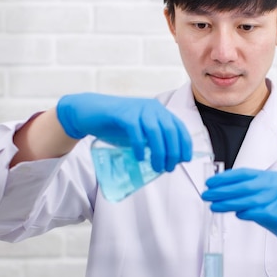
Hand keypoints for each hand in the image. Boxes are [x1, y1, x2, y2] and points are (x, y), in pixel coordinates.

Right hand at [56, 93, 191, 171]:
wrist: (90, 113)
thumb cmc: (117, 126)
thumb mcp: (140, 132)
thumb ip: (154, 141)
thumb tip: (169, 161)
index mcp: (159, 111)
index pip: (179, 127)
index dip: (185, 144)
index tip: (185, 159)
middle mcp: (152, 108)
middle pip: (170, 131)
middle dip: (173, 152)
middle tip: (169, 168)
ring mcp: (138, 109)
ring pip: (155, 132)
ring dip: (159, 152)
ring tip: (157, 167)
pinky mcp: (123, 114)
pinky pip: (136, 131)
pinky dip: (140, 145)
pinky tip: (139, 157)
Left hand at [202, 168, 276, 252]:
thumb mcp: (267, 195)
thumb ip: (249, 192)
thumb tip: (224, 192)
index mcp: (270, 178)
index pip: (244, 174)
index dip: (225, 178)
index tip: (210, 182)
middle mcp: (275, 185)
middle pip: (244, 186)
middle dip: (222, 190)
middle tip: (207, 194)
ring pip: (248, 199)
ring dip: (228, 203)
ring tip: (214, 206)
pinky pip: (259, 212)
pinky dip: (246, 213)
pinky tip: (236, 214)